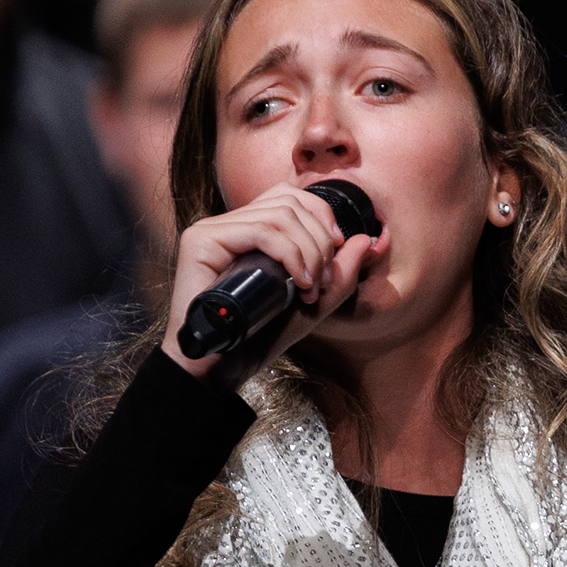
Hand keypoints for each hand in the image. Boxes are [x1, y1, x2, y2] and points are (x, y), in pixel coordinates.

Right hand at [161, 181, 388, 376]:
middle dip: (319, 240)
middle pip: (288, 201)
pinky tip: (297, 283)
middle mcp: (229, 225)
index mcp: (250, 231)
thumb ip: (340, 274)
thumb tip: (365, 239)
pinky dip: (289, 254)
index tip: (336, 249)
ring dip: (308, 251)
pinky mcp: (201, 240)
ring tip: (309, 288)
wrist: (223, 369)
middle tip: (321, 282)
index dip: (321, 215)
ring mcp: (212, 229)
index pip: (289, 197)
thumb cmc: (260, 339)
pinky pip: (259, 230)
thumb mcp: (312, 303)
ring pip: (278, 214)